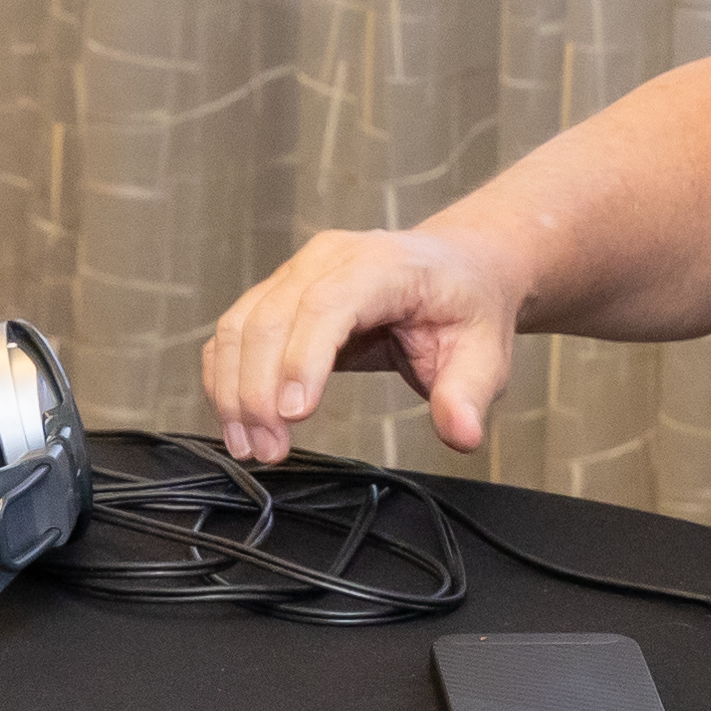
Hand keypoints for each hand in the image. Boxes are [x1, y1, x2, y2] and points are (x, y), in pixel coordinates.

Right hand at [202, 226, 524, 459]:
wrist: (456, 269)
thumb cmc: (465, 306)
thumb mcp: (485, 353)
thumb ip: (469, 395)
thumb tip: (462, 434)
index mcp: (383, 264)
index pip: (327, 304)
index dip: (302, 358)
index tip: (295, 414)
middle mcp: (329, 259)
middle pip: (272, 317)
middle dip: (259, 391)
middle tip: (268, 451)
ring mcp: (296, 272)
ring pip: (241, 325)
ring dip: (233, 390)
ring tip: (250, 447)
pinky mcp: (277, 293)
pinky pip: (235, 331)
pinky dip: (224, 377)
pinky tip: (237, 422)